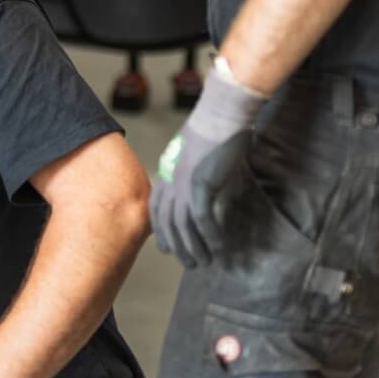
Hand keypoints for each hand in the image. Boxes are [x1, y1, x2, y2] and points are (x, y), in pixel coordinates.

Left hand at [149, 62, 266, 267]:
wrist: (222, 113)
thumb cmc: (215, 129)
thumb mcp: (195, 154)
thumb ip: (192, 173)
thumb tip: (202, 191)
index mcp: (167, 170)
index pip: (157, 207)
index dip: (160, 230)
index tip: (166, 248)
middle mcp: (170, 179)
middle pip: (167, 221)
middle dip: (177, 246)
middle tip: (189, 264)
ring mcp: (183, 181)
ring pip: (183, 225)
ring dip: (194, 247)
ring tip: (204, 262)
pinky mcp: (200, 182)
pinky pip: (202, 218)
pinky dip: (210, 235)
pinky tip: (218, 247)